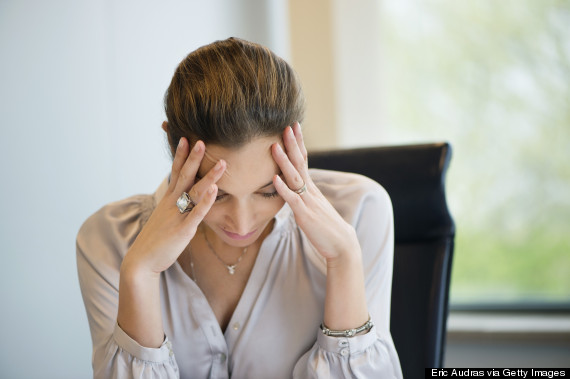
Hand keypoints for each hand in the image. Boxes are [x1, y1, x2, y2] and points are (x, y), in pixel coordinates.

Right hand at [121, 138, 225, 275]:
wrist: (142, 261)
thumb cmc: (156, 240)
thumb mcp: (166, 218)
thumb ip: (176, 206)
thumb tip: (186, 198)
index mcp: (168, 200)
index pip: (175, 172)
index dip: (180, 155)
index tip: (185, 138)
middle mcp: (172, 204)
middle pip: (184, 176)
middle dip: (193, 158)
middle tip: (202, 141)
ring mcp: (178, 216)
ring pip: (195, 192)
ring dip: (209, 177)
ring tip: (222, 163)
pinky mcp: (183, 230)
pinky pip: (196, 213)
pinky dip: (206, 201)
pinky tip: (214, 190)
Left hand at [271, 123, 359, 262]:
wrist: (342, 245)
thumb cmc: (326, 228)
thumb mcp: (314, 207)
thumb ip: (303, 196)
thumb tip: (294, 188)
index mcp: (311, 189)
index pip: (304, 160)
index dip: (298, 144)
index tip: (293, 127)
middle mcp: (310, 192)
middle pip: (300, 163)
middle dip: (293, 144)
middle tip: (287, 126)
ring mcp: (308, 202)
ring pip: (294, 178)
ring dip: (284, 161)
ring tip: (274, 146)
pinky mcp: (305, 215)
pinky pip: (292, 200)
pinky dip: (283, 188)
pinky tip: (274, 178)